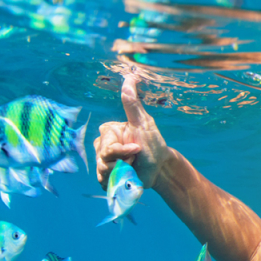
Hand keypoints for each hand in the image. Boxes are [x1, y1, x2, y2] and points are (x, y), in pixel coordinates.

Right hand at [93, 74, 171, 189]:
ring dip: (120, 173)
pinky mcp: (105, 175)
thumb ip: (132, 103)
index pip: (106, 146)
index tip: (137, 149)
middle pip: (102, 160)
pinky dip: (116, 182)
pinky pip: (103, 181)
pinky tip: (125, 177)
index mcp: (109, 131)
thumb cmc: (153, 144)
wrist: (159, 169)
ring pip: (102, 172)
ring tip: (131, 168)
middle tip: (135, 159)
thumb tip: (129, 77)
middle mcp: (102, 144)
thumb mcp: (144, 123)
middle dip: (122, 163)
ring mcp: (102, 160)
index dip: (122, 151)